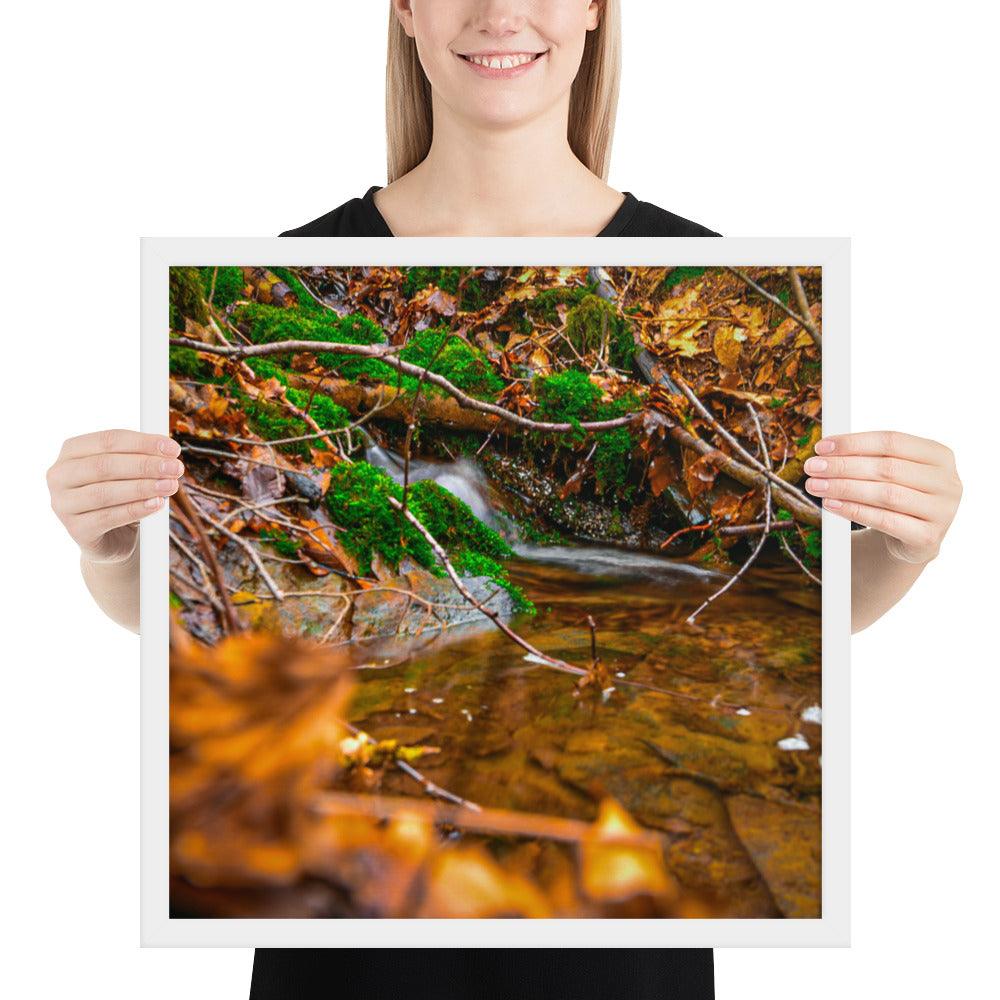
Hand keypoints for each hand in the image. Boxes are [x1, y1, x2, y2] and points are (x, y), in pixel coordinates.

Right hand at [47, 429, 183, 561]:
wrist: (112, 538)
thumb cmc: (120, 497)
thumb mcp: (129, 473)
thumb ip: (143, 458)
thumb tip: (169, 452)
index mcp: (71, 452)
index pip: (108, 440)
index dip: (143, 442)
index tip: (173, 448)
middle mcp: (59, 475)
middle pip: (105, 465)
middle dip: (145, 465)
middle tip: (175, 468)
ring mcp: (63, 504)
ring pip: (105, 492)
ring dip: (143, 487)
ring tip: (170, 486)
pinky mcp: (75, 529)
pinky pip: (108, 517)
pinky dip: (136, 509)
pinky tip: (156, 504)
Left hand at [802, 430, 961, 562]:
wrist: (912, 539)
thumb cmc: (896, 496)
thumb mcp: (889, 472)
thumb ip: (866, 457)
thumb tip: (824, 449)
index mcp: (939, 455)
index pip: (892, 441)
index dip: (854, 442)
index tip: (821, 447)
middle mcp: (948, 482)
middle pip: (888, 468)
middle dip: (844, 466)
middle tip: (812, 467)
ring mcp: (943, 512)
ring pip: (886, 494)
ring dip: (844, 488)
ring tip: (815, 486)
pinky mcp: (928, 538)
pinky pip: (885, 521)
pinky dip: (854, 511)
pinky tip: (831, 505)